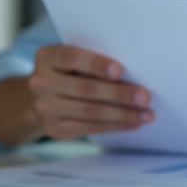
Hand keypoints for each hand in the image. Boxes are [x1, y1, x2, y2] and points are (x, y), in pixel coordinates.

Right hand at [28, 45, 154, 140]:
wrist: (40, 99)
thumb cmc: (67, 73)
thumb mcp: (71, 60)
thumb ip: (91, 61)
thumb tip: (134, 72)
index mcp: (47, 57)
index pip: (71, 57)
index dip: (96, 64)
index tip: (119, 70)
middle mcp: (41, 83)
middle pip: (85, 88)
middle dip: (119, 94)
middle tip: (145, 97)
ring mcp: (46, 108)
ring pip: (90, 112)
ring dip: (123, 114)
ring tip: (146, 113)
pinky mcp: (55, 129)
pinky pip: (90, 127)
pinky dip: (115, 125)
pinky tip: (133, 123)